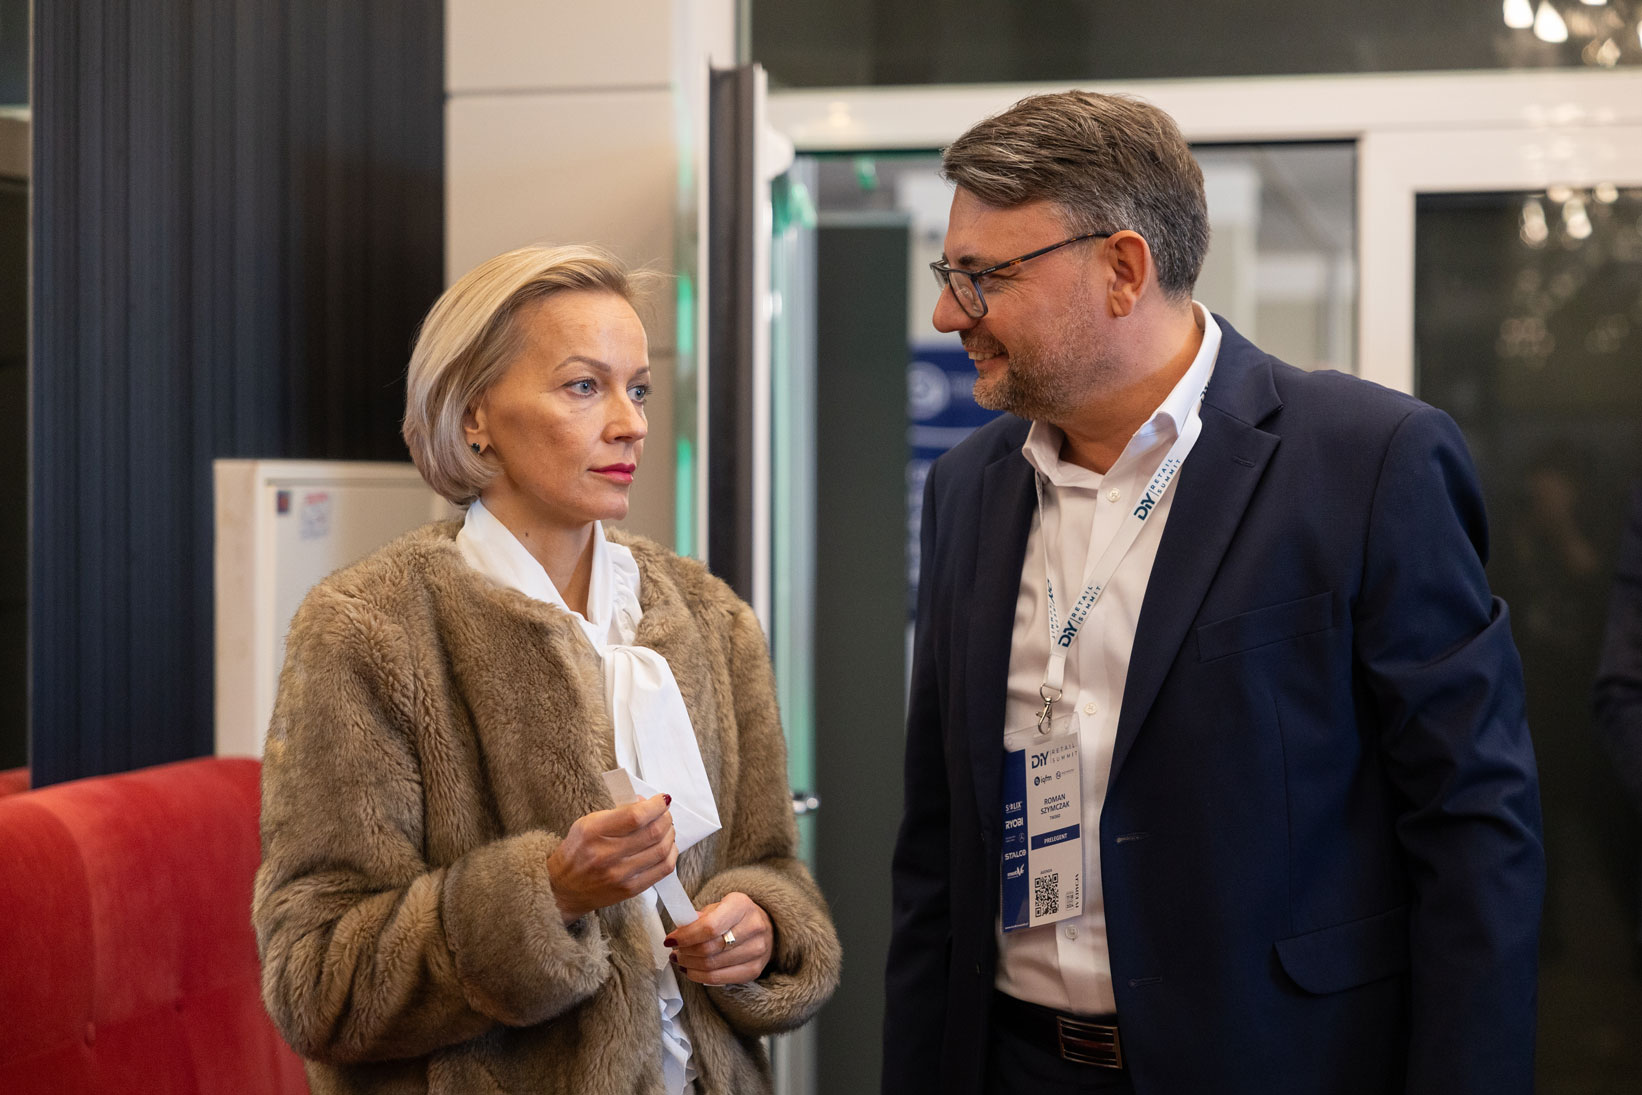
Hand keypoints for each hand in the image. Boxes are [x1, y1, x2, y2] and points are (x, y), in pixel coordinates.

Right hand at [546, 794, 676, 923]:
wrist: (563, 889)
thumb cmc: (576, 852)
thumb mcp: (587, 823)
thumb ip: (617, 812)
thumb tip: (646, 803)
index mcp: (593, 832)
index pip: (635, 816)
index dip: (656, 806)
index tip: (662, 800)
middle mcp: (606, 855)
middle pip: (652, 832)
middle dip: (665, 818)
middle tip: (665, 813)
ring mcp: (619, 875)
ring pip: (661, 850)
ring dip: (670, 834)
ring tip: (666, 828)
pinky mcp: (630, 890)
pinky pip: (663, 870)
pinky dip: (671, 854)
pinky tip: (667, 846)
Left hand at [665, 892, 772, 985]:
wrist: (763, 927)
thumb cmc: (735, 916)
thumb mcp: (718, 907)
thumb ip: (699, 917)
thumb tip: (680, 930)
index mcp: (741, 905)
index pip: (709, 926)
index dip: (686, 936)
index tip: (671, 939)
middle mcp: (753, 926)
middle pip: (709, 948)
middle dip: (685, 951)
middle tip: (675, 950)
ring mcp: (756, 950)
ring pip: (712, 966)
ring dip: (689, 965)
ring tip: (681, 959)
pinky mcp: (754, 969)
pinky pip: (718, 979)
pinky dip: (699, 976)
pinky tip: (691, 970)